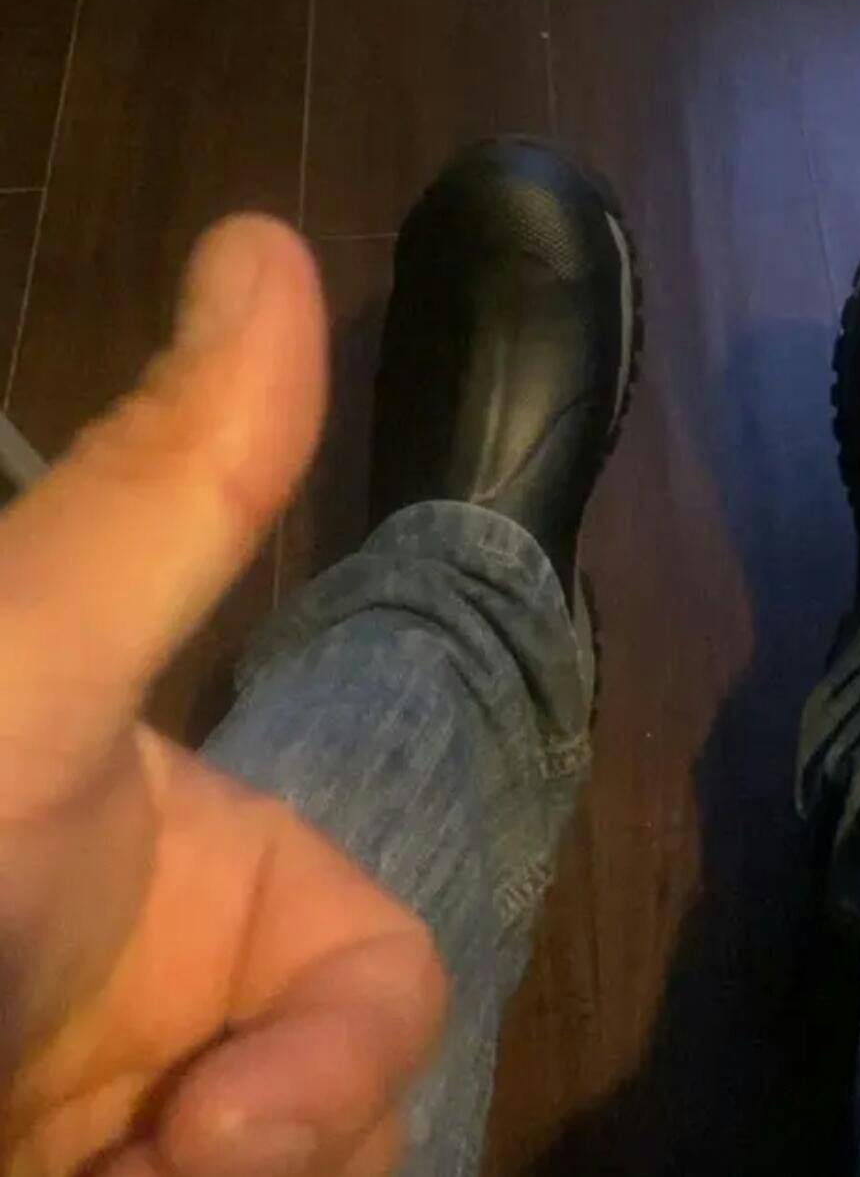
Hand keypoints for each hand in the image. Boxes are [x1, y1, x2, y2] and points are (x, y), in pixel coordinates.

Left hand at [0, 217, 447, 1176]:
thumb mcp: (12, 685)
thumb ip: (164, 494)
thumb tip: (267, 236)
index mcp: (186, 880)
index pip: (366, 974)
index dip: (340, 1054)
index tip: (211, 1127)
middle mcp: (167, 1006)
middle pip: (343, 1111)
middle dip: (281, 1158)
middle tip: (140, 1172)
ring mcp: (129, 1106)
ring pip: (297, 1168)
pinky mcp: (104, 1165)